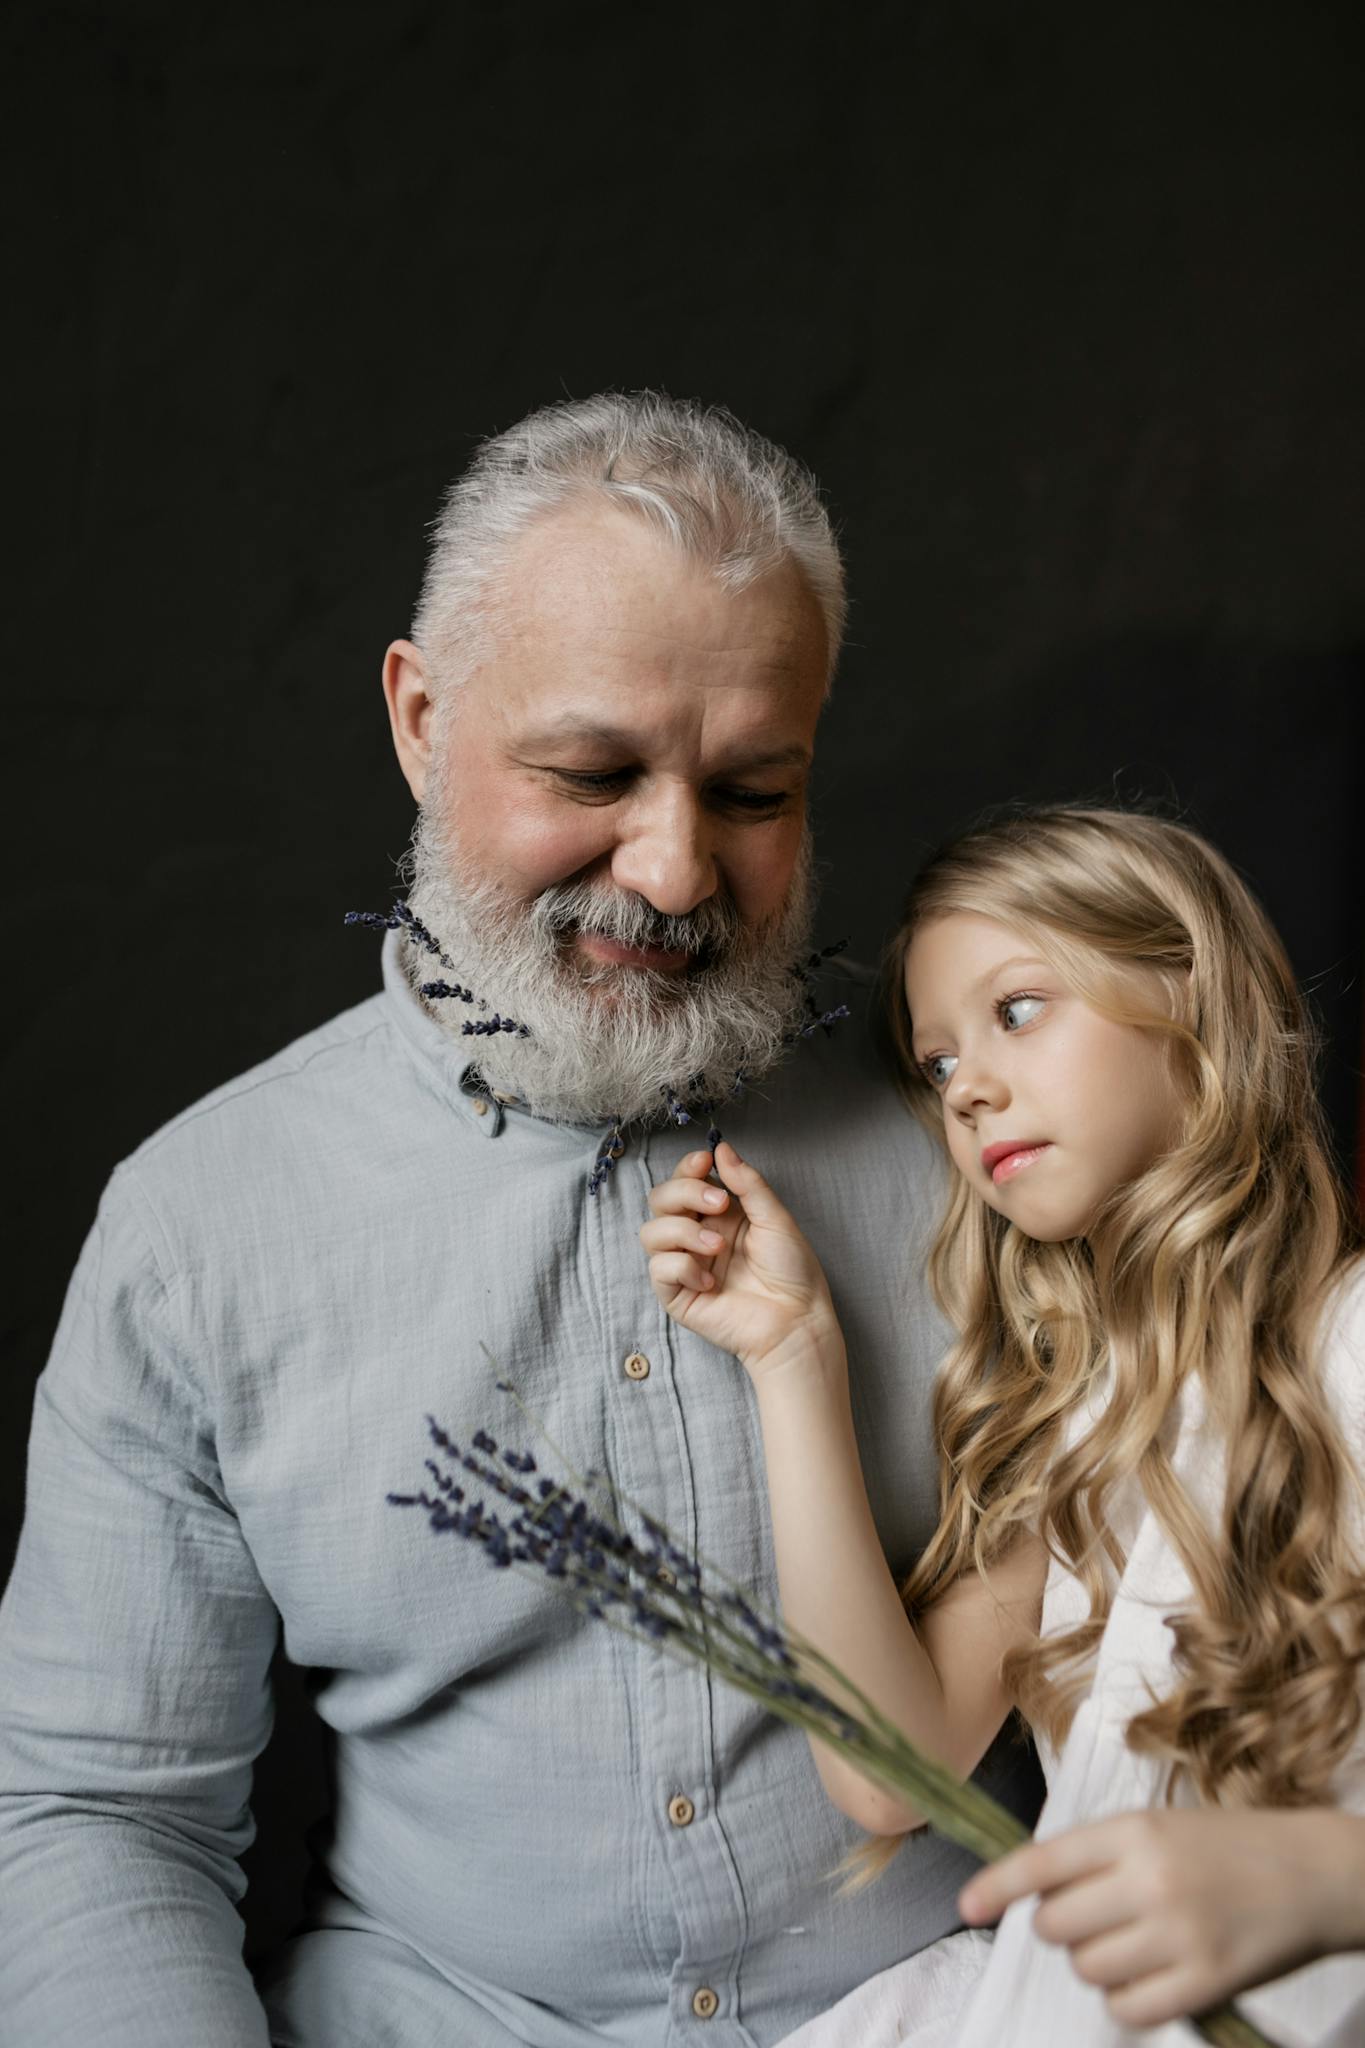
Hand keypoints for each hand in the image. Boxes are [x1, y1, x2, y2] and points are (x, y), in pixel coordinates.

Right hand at [640, 1143, 839, 1380]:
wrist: (796, 1321)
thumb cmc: (792, 1273)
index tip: (705, 1161)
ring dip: (683, 1232)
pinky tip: (711, 1282)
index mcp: (719, 1215)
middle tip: (720, 1205)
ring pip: (651, 1232)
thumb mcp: (775, 1219)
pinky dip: (683, 1268)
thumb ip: (747, 1185)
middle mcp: (697, 1235)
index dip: (687, 1168)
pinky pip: (659, 1270)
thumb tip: (722, 1148)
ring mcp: (685, 1265)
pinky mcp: (677, 1295)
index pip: (685, 1181)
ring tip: (718, 1246)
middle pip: (660, 1200)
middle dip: (684, 1193)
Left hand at [958, 1805, 1364, 2027]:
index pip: (1042, 1862)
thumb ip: (1098, 1855)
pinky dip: (1126, 1999)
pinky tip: (1149, 1977)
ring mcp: (1177, 1935)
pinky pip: (1127, 2008)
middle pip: (1056, 1926)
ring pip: (1087, 1969)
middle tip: (1097, 1917)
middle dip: (1062, 1928)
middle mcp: (1149, 1881)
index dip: (997, 1887)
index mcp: (1132, 1832)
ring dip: (1096, 1963)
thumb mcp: (1157, 1826)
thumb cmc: (1226, 1846)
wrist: (1311, 1872)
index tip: (967, 1907)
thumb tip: (1033, 1896)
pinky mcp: (1204, 1982)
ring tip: (1132, 1943)